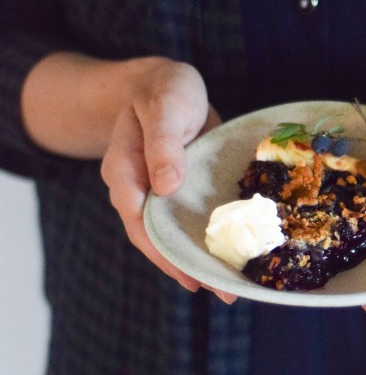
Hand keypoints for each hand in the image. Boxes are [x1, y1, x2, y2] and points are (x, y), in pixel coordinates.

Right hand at [100, 58, 236, 300]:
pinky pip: (190, 223)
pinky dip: (208, 240)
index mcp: (125, 172)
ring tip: (229, 286)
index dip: (162, 251)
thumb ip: (163, 145)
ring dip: (199, 260)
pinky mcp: (180, 194)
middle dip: (186, 267)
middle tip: (221, 292)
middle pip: (157, 238)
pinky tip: (231, 256)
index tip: (188, 274)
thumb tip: (165, 187)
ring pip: (174, 235)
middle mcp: (139, 190)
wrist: (165, 83)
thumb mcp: (164, 108)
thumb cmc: (162, 90)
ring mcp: (159, 195)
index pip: (139, 221)